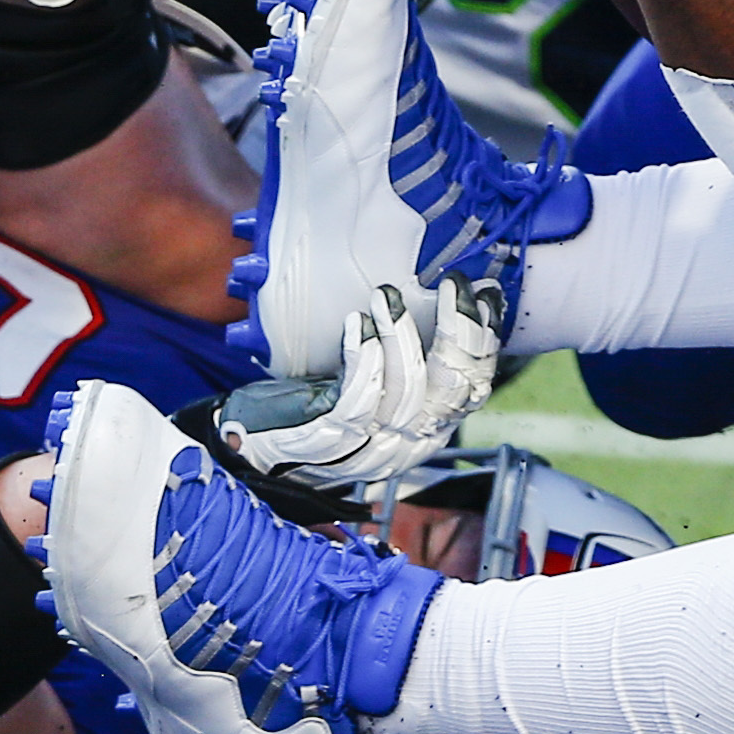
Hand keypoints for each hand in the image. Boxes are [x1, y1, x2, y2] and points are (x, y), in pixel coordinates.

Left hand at [219, 279, 502, 488]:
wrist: (249, 440)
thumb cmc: (312, 402)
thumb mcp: (370, 379)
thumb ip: (405, 354)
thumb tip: (440, 293)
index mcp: (426, 428)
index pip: (473, 388)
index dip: (484, 342)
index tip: (483, 295)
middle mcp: (407, 445)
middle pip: (452, 392)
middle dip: (458, 334)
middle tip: (452, 284)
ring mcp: (369, 449)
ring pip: (407, 396)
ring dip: (402, 338)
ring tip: (387, 296)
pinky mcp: (330, 443)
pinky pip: (358, 404)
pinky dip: (363, 360)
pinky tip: (357, 324)